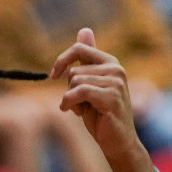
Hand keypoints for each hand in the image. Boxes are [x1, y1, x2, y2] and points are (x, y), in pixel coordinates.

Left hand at [51, 29, 155, 171]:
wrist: (118, 142)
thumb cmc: (102, 114)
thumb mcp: (91, 84)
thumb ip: (88, 59)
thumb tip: (84, 29)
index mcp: (111, 63)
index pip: (80, 49)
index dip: (62, 60)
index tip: (53, 75)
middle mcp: (116, 69)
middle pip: (74, 70)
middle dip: (69, 89)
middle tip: (80, 105)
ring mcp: (116, 83)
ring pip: (75, 82)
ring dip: (71, 99)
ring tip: (82, 110)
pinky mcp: (112, 98)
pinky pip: (80, 92)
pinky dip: (70, 103)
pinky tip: (72, 112)